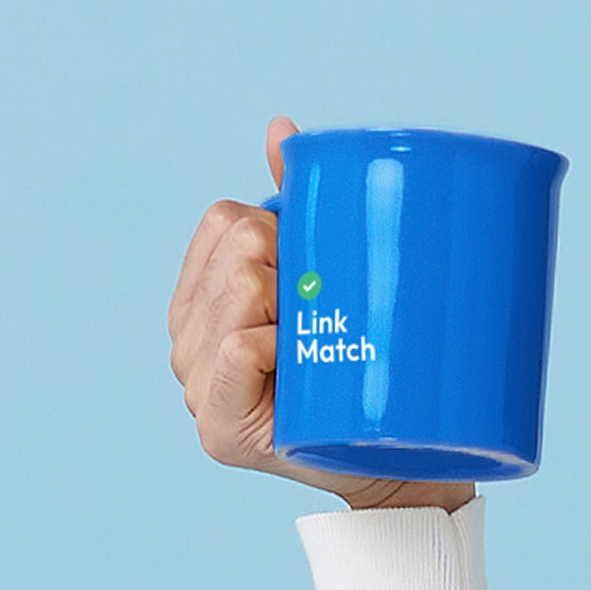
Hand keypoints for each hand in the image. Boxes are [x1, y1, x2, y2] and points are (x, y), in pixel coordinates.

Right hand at [168, 116, 475, 512]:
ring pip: (238, 293)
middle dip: (292, 262)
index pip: (223, 222)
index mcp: (205, 299)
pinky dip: (271, 345)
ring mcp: (197, 387)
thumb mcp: (338, 277)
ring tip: (321, 340)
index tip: (319, 262)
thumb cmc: (370, 365)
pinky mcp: (221, 430)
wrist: (402, 462)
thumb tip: (280, 127)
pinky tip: (297, 363)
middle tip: (330, 308)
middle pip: (236, 250)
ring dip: (291, 305)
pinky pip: (239, 350)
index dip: (279, 225)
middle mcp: (188, 341)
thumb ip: (302, 203)